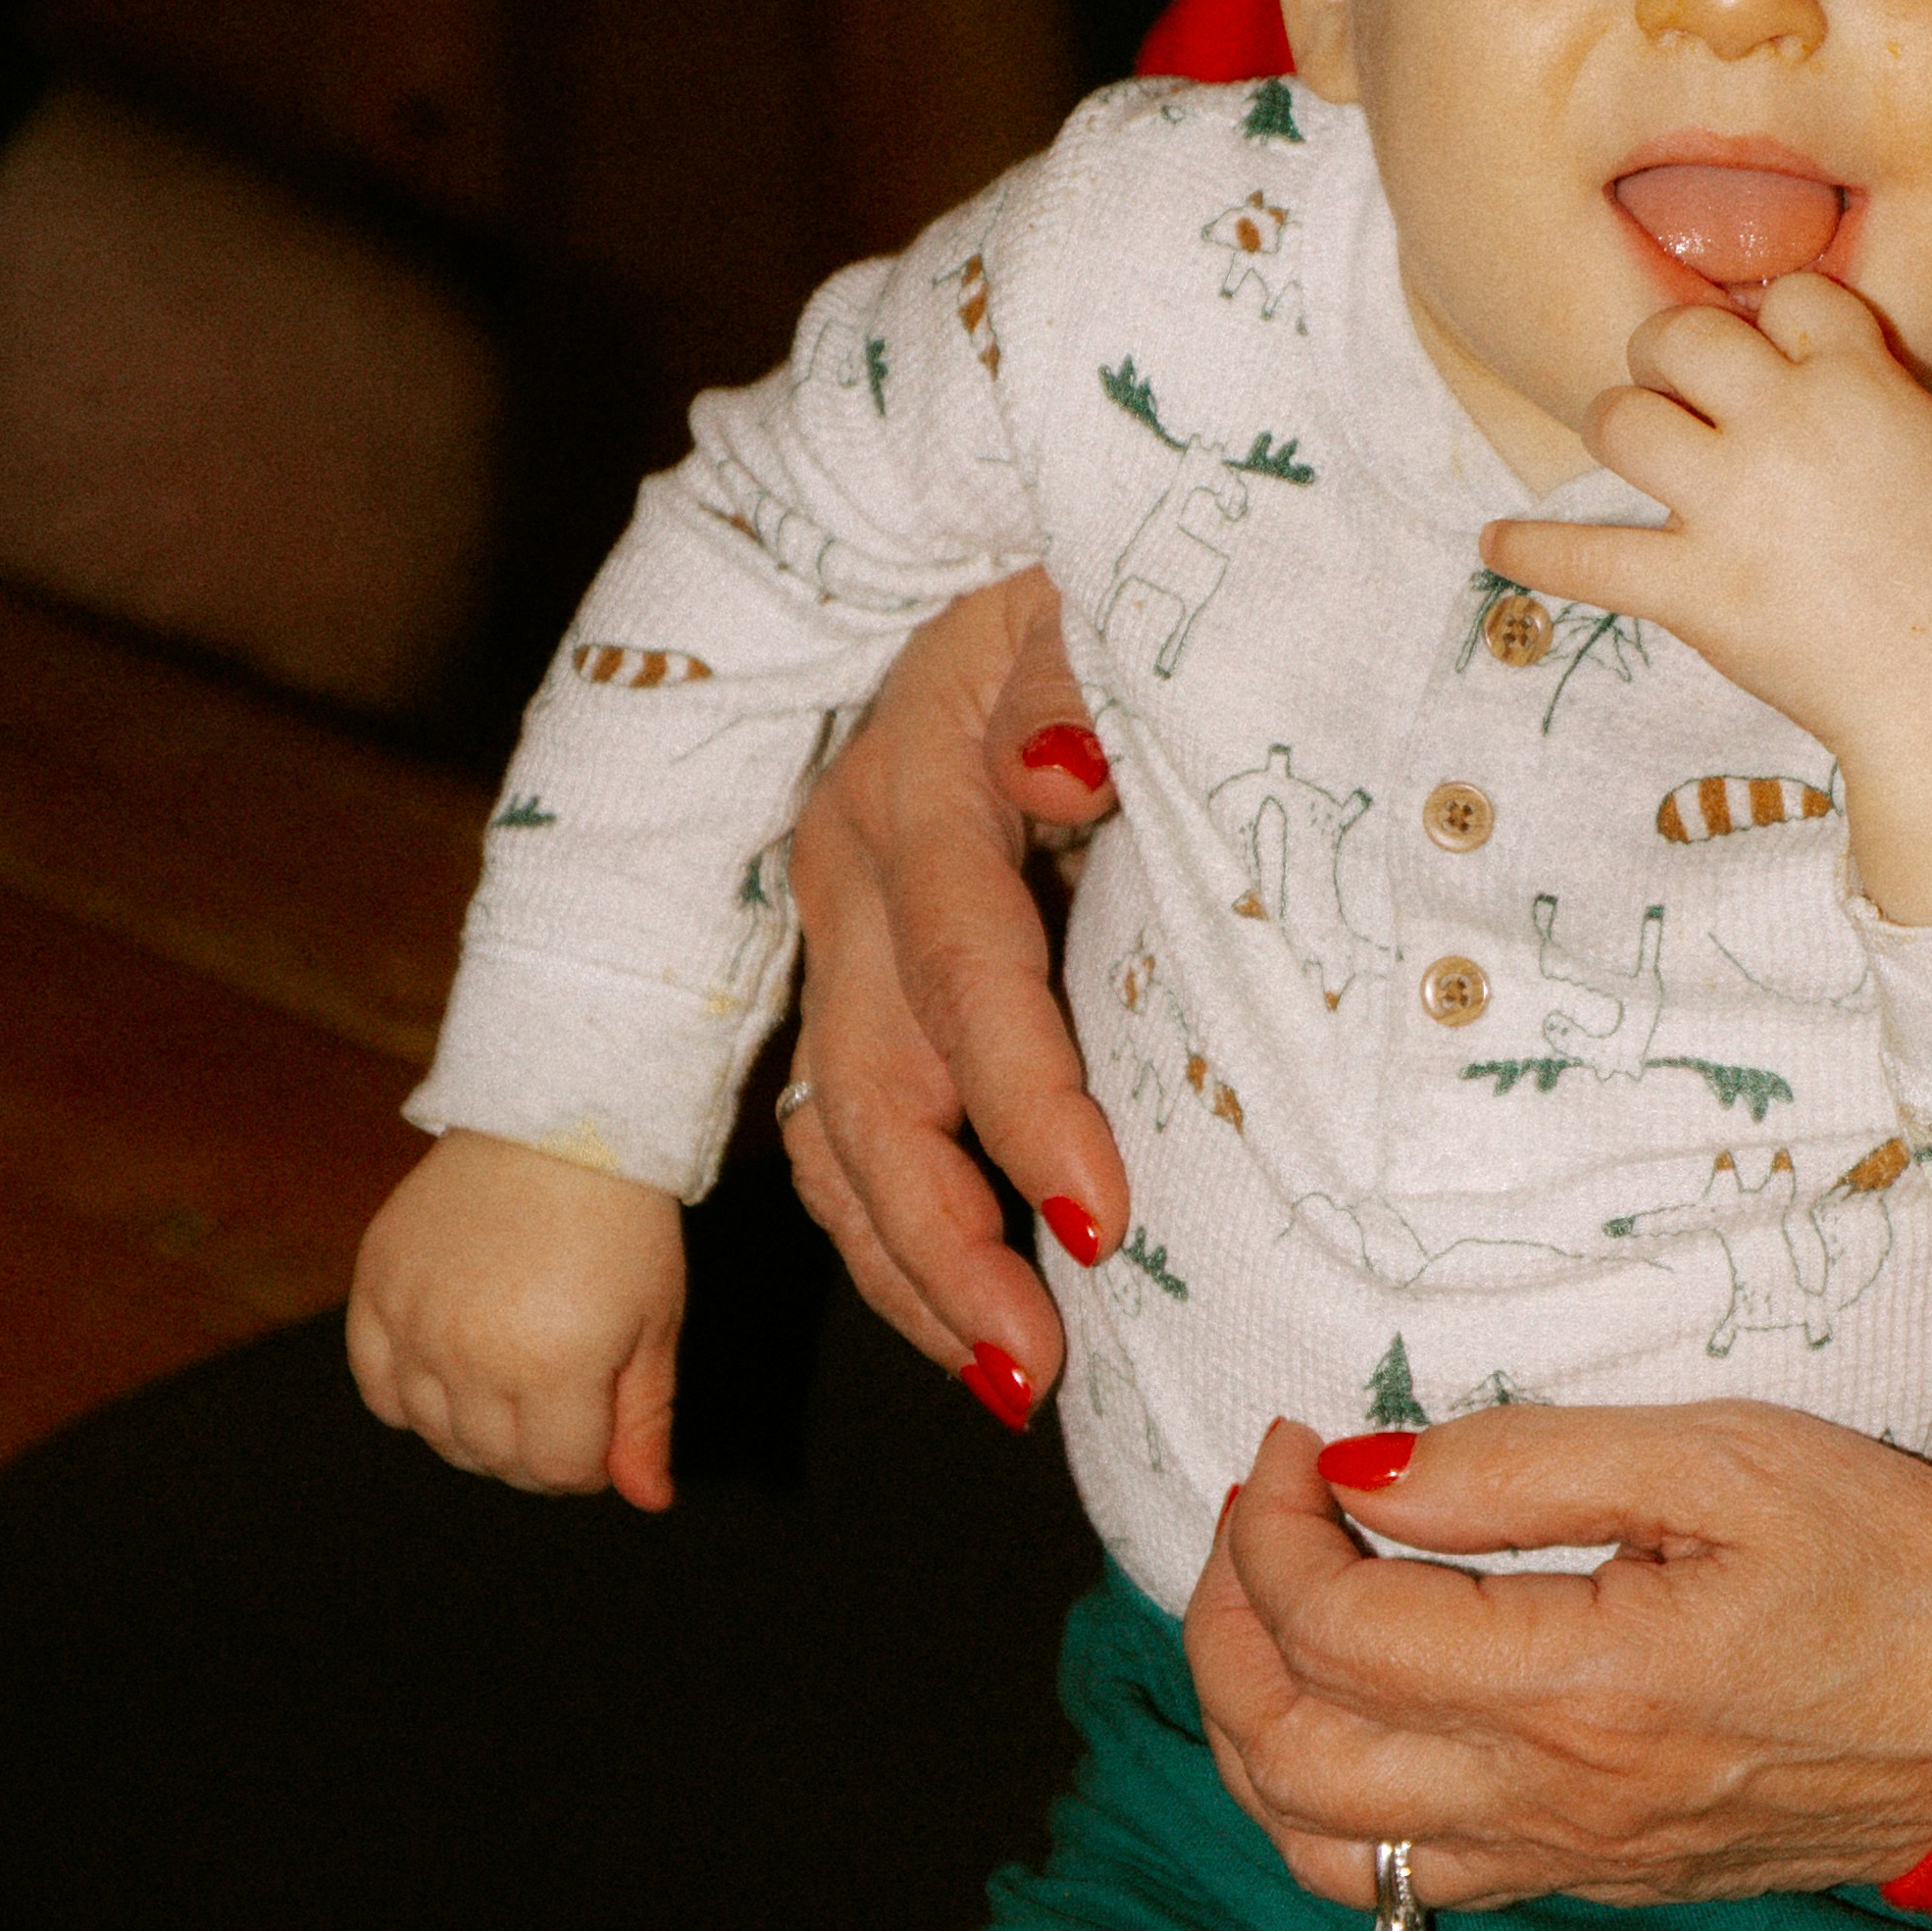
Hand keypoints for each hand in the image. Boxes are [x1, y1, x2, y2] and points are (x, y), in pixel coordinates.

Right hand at [349, 1132, 691, 1506]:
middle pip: (496, 1460)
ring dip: (476, 1428)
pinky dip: (411, 1397)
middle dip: (538, 1449)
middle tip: (560, 1398)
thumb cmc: (620, 1224)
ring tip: (511, 1377)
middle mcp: (475, 1354)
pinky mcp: (377, 1290)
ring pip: (436, 1434)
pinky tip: (449, 1370)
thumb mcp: (655, 1322)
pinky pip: (378, 1389)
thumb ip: (646, 1419)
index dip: (589, 1460)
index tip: (601, 1419)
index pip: (559, 1471)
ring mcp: (417, 1323)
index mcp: (556, 1367)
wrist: (553, 1124)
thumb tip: (647, 1500)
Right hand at [779, 576, 1130, 1411]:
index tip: (1101, 1220)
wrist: (988, 547)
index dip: (1023, 1103)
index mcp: (910, 783)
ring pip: (830, 1132)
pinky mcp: (846, 970)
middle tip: (1035, 1366)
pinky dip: (890, 1234)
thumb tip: (1059, 771)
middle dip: (946, 1243)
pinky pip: (836, 1128)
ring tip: (1005, 1383)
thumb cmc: (1075, 586)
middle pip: (869, 1086)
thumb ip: (1075, 676)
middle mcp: (844, 871)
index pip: (964, 969)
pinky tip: (958, 1317)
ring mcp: (832, 929)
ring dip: (910, 1269)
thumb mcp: (1084, 600)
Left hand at [1186, 1397, 1931, 1921]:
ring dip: (1256, 1732)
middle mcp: (1556, 1806)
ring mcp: (1571, 1864)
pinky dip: (1331, 1803)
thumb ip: (1527, 1463)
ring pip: (1323, 1851)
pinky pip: (1407, 1883)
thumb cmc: (1902, 1563)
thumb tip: (1364, 1471)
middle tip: (1260, 1519)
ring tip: (1277, 1616)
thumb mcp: (1728, 1457)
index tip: (1300, 1440)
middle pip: (1290, 1757)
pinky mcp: (1597, 1883)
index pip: (1335, 1629)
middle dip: (1226, 1627)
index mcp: (1584, 1692)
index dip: (1275, 1524)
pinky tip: (1360, 1706)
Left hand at [1487, 272, 1931, 923]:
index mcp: (1859, 382)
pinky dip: (1531, 552)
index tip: (1775, 356)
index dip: (1776, 323)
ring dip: (1617, 424)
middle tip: (1677, 384)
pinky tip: (1495, 542)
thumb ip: (1865, 386)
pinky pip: (1586, 559)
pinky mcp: (1694, 591)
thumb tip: (1788, 353)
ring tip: (1631, 444)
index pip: (1789, 294)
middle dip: (1668, 352)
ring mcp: (1732, 509)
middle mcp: (1784, 427)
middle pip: (1680, 334)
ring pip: (1619, 419)